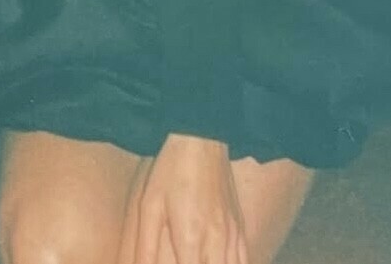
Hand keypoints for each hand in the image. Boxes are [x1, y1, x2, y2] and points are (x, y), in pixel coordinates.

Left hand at [124, 134, 247, 263]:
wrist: (202, 138)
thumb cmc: (171, 170)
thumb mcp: (149, 205)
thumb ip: (145, 247)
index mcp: (191, 239)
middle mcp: (217, 243)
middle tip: (180, 260)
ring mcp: (233, 236)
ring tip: (197, 258)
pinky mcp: (241, 227)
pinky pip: (244, 259)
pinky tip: (221, 261)